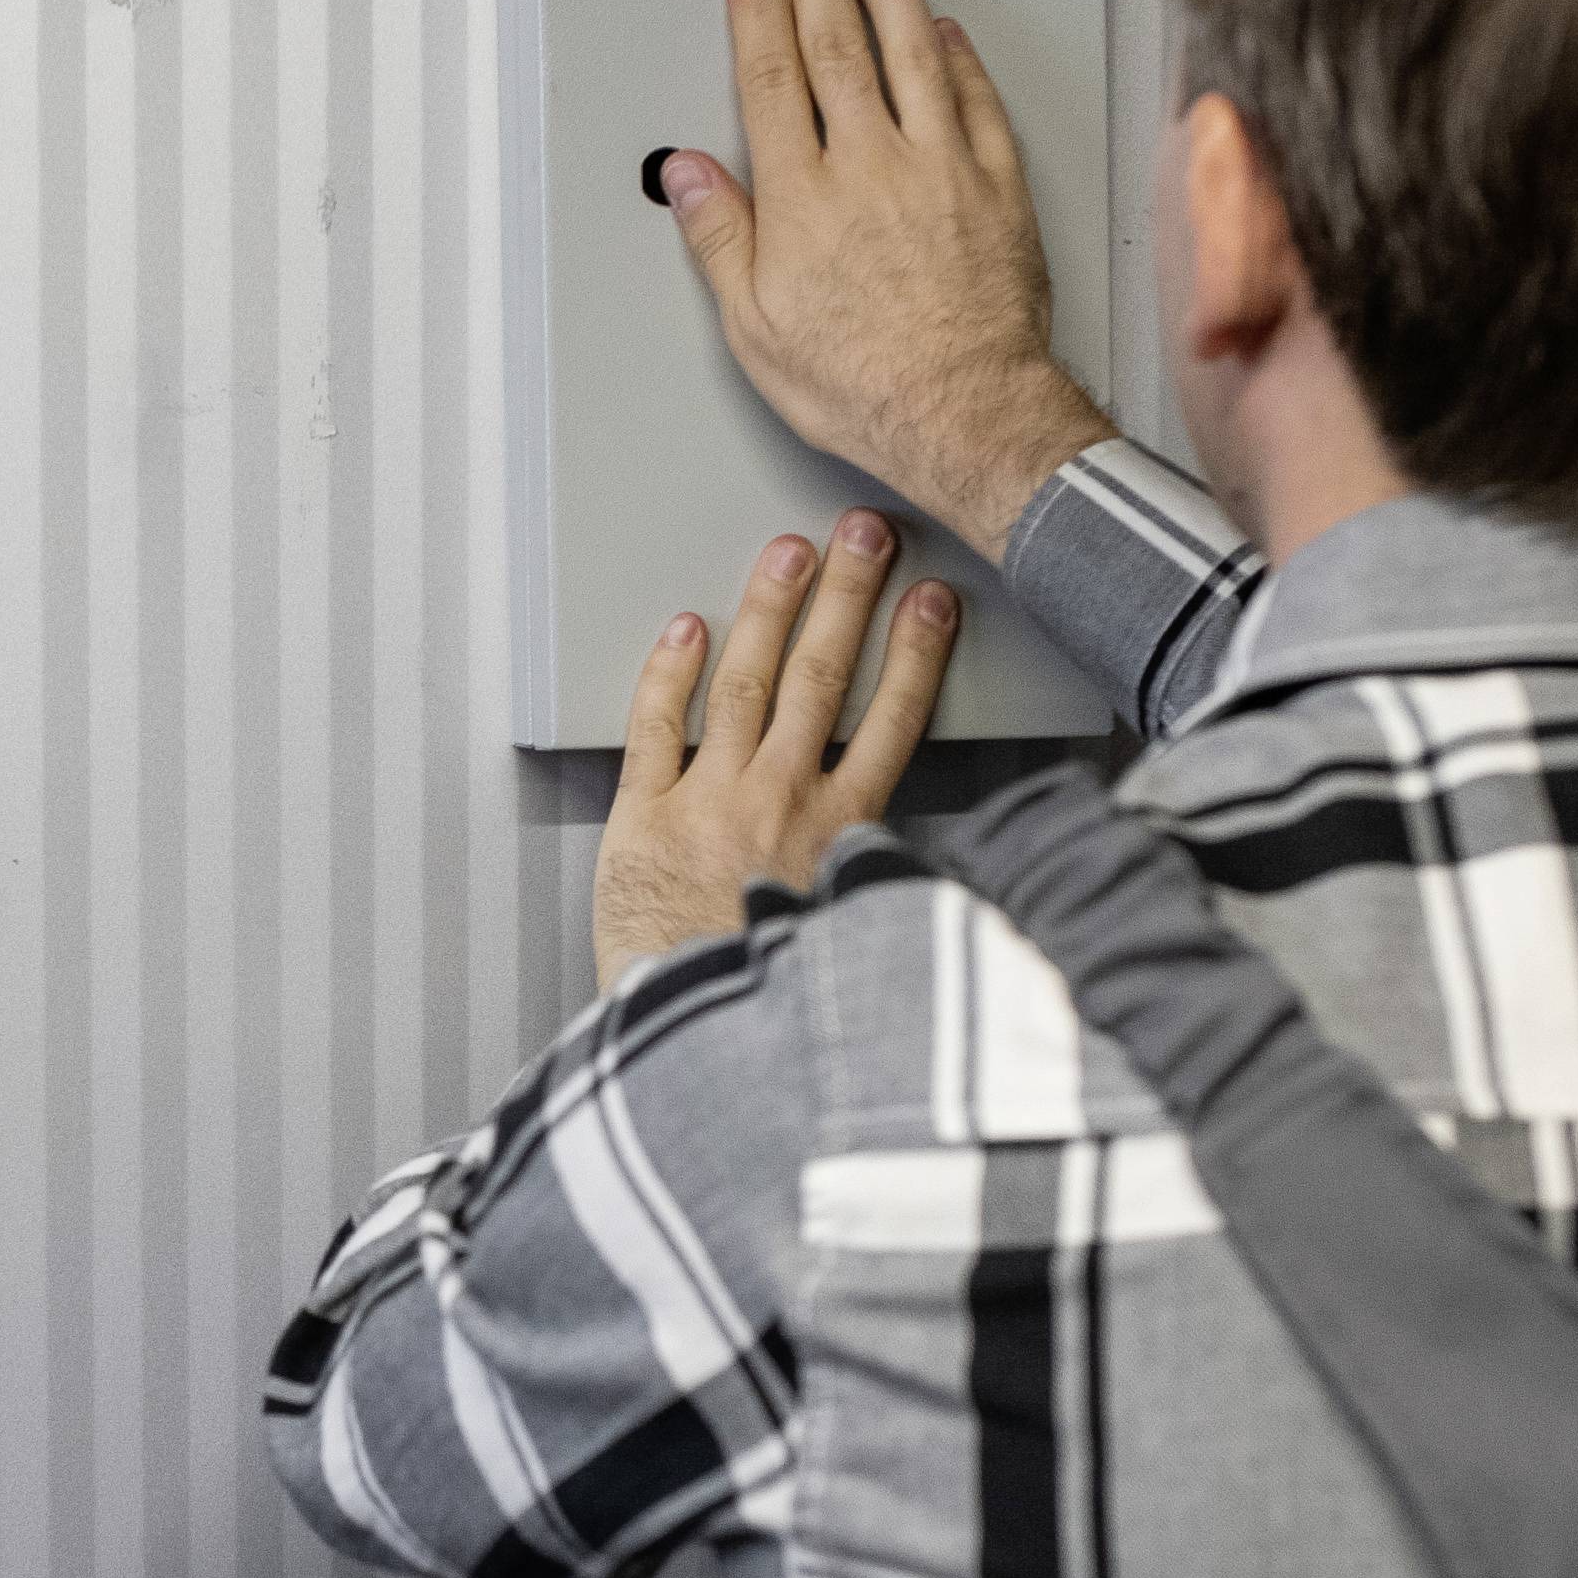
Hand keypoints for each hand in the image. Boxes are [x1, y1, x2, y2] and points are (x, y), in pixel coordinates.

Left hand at [592, 514, 959, 986]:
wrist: (692, 1042)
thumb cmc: (772, 998)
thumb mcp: (858, 934)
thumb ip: (883, 874)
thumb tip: (933, 860)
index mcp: (844, 834)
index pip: (894, 720)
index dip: (916, 652)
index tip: (932, 602)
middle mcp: (782, 803)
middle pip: (823, 679)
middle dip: (848, 597)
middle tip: (864, 535)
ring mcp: (712, 802)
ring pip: (748, 684)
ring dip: (771, 609)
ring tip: (789, 554)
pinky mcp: (644, 817)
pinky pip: (656, 727)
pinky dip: (671, 673)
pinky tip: (687, 628)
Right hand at [652, 0, 1115, 559]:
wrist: (968, 414)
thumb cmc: (865, 384)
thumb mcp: (757, 329)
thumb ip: (721, 238)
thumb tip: (687, 175)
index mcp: (804, 197)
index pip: (772, 74)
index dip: (758, 6)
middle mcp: (872, 165)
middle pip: (834, 40)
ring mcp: (941, 167)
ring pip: (908, 50)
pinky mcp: (997, 186)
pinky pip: (974, 99)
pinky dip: (955, 55)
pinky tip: (942, 27)